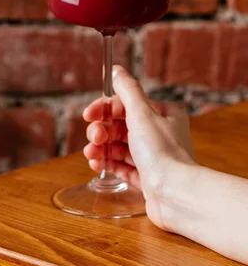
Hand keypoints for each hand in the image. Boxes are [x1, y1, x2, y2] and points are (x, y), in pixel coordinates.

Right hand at [83, 66, 195, 229]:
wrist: (176, 196)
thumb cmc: (163, 154)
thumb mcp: (141, 114)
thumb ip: (127, 90)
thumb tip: (117, 70)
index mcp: (162, 114)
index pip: (125, 105)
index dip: (104, 109)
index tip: (88, 115)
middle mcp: (159, 133)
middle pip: (120, 126)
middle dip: (102, 131)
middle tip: (94, 139)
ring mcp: (152, 157)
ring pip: (119, 146)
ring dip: (101, 148)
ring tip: (91, 155)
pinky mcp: (147, 178)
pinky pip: (122, 165)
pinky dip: (108, 163)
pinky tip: (97, 164)